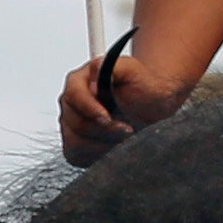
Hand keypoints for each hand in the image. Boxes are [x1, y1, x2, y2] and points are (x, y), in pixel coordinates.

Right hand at [58, 55, 176, 167]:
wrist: (152, 106)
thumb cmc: (143, 87)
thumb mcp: (132, 70)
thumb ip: (112, 66)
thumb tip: (95, 73)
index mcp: (78, 82)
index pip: (73, 96)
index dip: (91, 110)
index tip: (108, 118)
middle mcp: (70, 104)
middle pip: (76, 123)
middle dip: (104, 130)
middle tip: (127, 130)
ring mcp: (70, 126)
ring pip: (76, 143)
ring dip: (104, 144)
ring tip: (124, 137)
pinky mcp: (75, 146)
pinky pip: (78, 156)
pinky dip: (98, 155)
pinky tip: (114, 146)